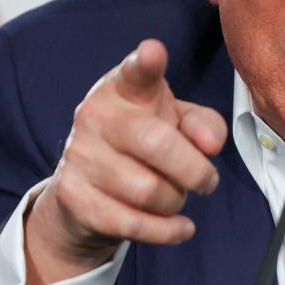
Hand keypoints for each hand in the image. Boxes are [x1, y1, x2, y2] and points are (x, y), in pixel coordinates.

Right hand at [22, 39, 226, 284]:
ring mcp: (80, 156)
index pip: (135, 73)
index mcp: (123, 88)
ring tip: (177, 195)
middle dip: (194, 170)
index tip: (153, 53)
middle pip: (157, 144)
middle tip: (208, 180)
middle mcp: (96, 116)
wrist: (88, 186)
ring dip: (176, 200)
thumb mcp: (177, 122)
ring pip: (148, 190)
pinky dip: (166, 231)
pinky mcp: (74, 197)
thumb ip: (204, 123)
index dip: (146, 63)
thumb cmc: (143, 141)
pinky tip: (181, 227)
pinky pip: (132, 223)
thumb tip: (210, 144)